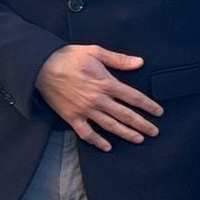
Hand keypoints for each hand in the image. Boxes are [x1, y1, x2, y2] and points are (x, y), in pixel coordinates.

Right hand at [35, 45, 162, 150]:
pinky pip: (87, 133)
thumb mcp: (95, 52)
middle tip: (154, 132)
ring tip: (139, 139)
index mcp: (106, 83)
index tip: (159, 112)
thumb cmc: (68, 57)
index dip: (148, 106)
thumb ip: (118, 59)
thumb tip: (140, 62)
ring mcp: (85, 110)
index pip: (133, 97)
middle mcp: (98, 99)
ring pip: (110, 126)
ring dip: (126, 134)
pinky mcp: (72, 117)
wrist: (40, 67)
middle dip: (142, 124)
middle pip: (125, 115)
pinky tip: (107, 147)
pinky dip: (97, 141)